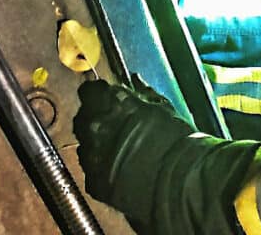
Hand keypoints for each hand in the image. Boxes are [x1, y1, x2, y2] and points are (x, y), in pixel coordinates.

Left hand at [73, 77, 194, 224]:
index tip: (105, 98)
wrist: (177, 180)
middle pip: (83, 116)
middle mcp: (96, 125)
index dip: (97, 94)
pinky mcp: (93, 180)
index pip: (89, 90)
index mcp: (111, 102)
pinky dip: (100, 167)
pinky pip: (90, 169)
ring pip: (84, 143)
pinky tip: (118, 168)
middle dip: (95, 118)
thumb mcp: (162, 107)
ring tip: (119, 149)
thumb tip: (136, 81)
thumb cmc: (175, 141)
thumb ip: (143, 93)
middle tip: (114, 125)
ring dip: (96, 143)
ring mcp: (92, 154)